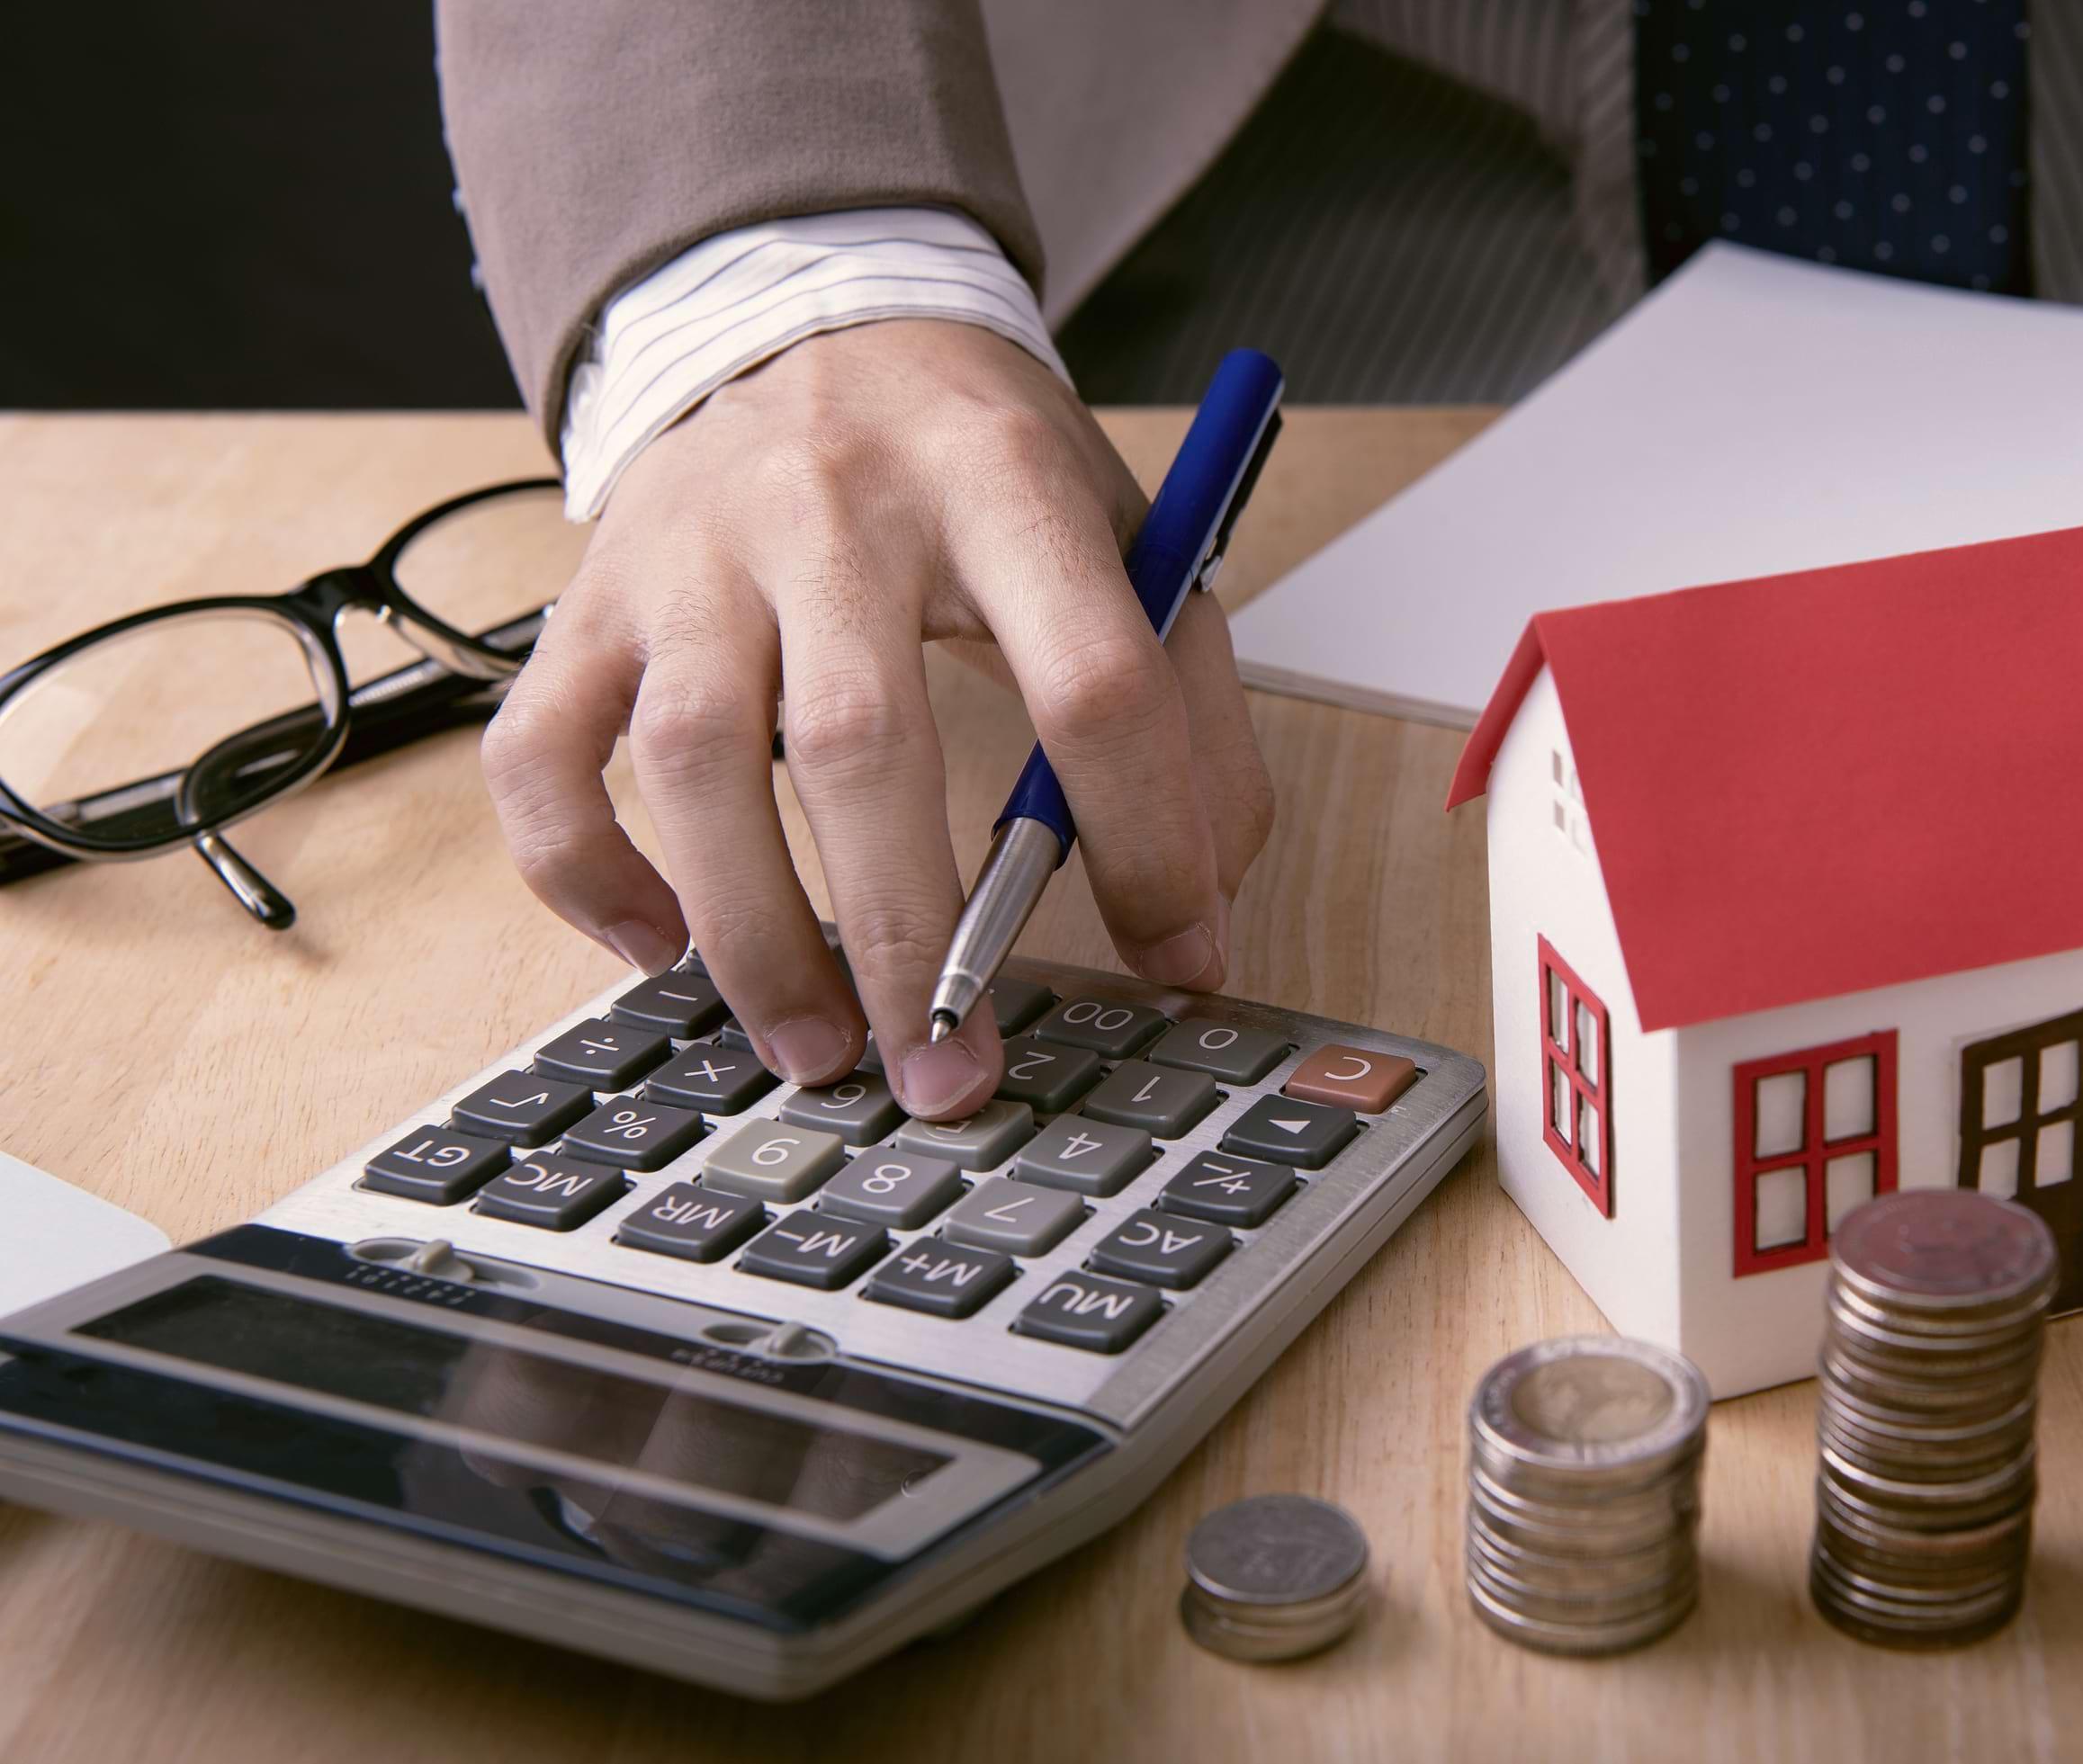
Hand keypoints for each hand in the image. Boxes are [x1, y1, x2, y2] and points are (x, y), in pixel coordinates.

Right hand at [484, 319, 1275, 1117]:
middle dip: (909, 932)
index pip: (1092, 678)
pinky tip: (657, 946)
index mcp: (1001, 482)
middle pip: (861, 738)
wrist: (811, 312)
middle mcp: (831, 506)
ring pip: (691, 760)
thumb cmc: (982, 463)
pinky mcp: (591, 595)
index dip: (1145, 838)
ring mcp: (691, 549)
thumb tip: (1202, 910)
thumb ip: (1189, 710)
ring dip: (752, 932)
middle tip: (950, 1071)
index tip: (1174, 958)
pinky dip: (585, 872)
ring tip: (817, 1048)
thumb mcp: (1127, 535)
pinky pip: (544, 753)